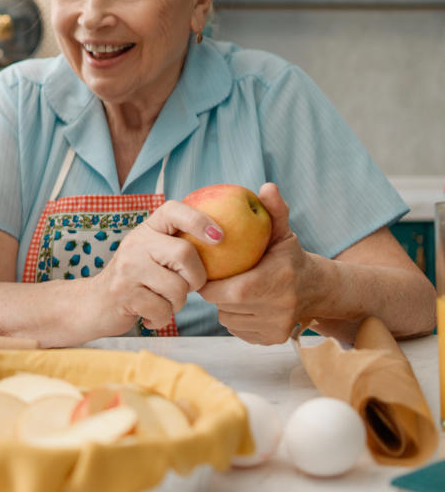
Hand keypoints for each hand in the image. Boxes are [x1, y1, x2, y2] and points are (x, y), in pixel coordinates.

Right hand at [90, 200, 219, 334]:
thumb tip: (223, 245)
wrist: (94, 302)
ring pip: (177, 288)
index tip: (219, 237)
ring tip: (162, 301)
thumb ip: (178, 246)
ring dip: (177, 304)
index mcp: (147, 229)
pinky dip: (162, 318)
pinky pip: (163, 310)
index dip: (199, 220)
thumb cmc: (136, 279)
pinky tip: (149, 314)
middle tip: (187, 287)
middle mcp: (136, 243)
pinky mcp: (123, 293)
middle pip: (184, 254)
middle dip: (195, 278)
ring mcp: (127, 268)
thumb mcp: (153, 254)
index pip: (173, 210)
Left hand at [200, 183, 309, 343]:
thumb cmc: (290, 257)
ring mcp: (276, 329)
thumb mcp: (283, 232)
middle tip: (219, 278)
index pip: (227, 291)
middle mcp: (278, 310)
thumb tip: (267, 186)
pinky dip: (236, 318)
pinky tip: (242, 305)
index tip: (207, 270)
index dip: (210, 282)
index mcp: (276, 283)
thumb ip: (274, 210)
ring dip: (225, 307)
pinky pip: (238, 331)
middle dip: (215, 293)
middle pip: (224, 306)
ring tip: (233, 290)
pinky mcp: (272, 340)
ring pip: (228, 320)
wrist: (318, 290)